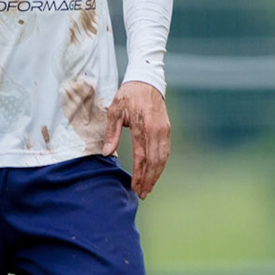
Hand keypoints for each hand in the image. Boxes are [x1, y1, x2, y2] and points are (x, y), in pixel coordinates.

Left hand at [105, 80, 169, 197]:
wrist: (146, 80)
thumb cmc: (128, 95)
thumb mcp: (115, 110)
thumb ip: (112, 132)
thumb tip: (107, 153)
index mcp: (143, 127)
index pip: (142, 157)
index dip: (139, 175)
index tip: (134, 187)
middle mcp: (157, 131)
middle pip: (155, 162)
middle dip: (149, 180)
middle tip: (142, 194)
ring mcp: (164, 130)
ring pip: (163, 158)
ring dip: (156, 175)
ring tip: (148, 188)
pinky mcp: (167, 130)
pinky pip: (166, 151)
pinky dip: (161, 165)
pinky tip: (155, 173)